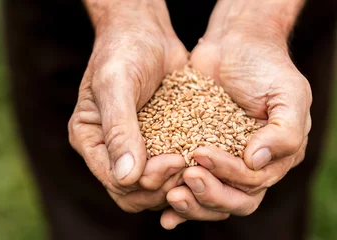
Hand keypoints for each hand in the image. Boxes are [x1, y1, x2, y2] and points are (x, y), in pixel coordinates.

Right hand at [68, 0, 187, 211]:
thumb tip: (126, 176)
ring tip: (198, 162)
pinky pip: (169, 169)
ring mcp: (135, 148)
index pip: (115, 181)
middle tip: (188, 164)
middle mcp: (110, 149)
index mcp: (91, 139)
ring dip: (176, 182)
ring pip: (153, 187)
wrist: (145, 33)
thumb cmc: (124, 51)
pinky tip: (202, 158)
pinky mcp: (157, 141)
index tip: (175, 159)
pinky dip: (185, 170)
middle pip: (134, 193)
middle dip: (162, 186)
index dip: (145, 181)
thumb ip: (119, 129)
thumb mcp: (116, 85)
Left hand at [161, 4, 310, 227]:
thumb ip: (285, 132)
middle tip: (186, 179)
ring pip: (209, 196)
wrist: (235, 44)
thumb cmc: (265, 66)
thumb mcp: (289, 94)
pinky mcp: (196, 150)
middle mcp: (249, 165)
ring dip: (191, 202)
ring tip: (169, 195)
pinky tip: (162, 207)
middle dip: (208, 194)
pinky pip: (187, 180)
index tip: (200, 153)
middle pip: (232, 200)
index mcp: (274, 158)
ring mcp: (222, 160)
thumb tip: (256, 162)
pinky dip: (177, 193)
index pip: (252, 183)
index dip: (227, 174)